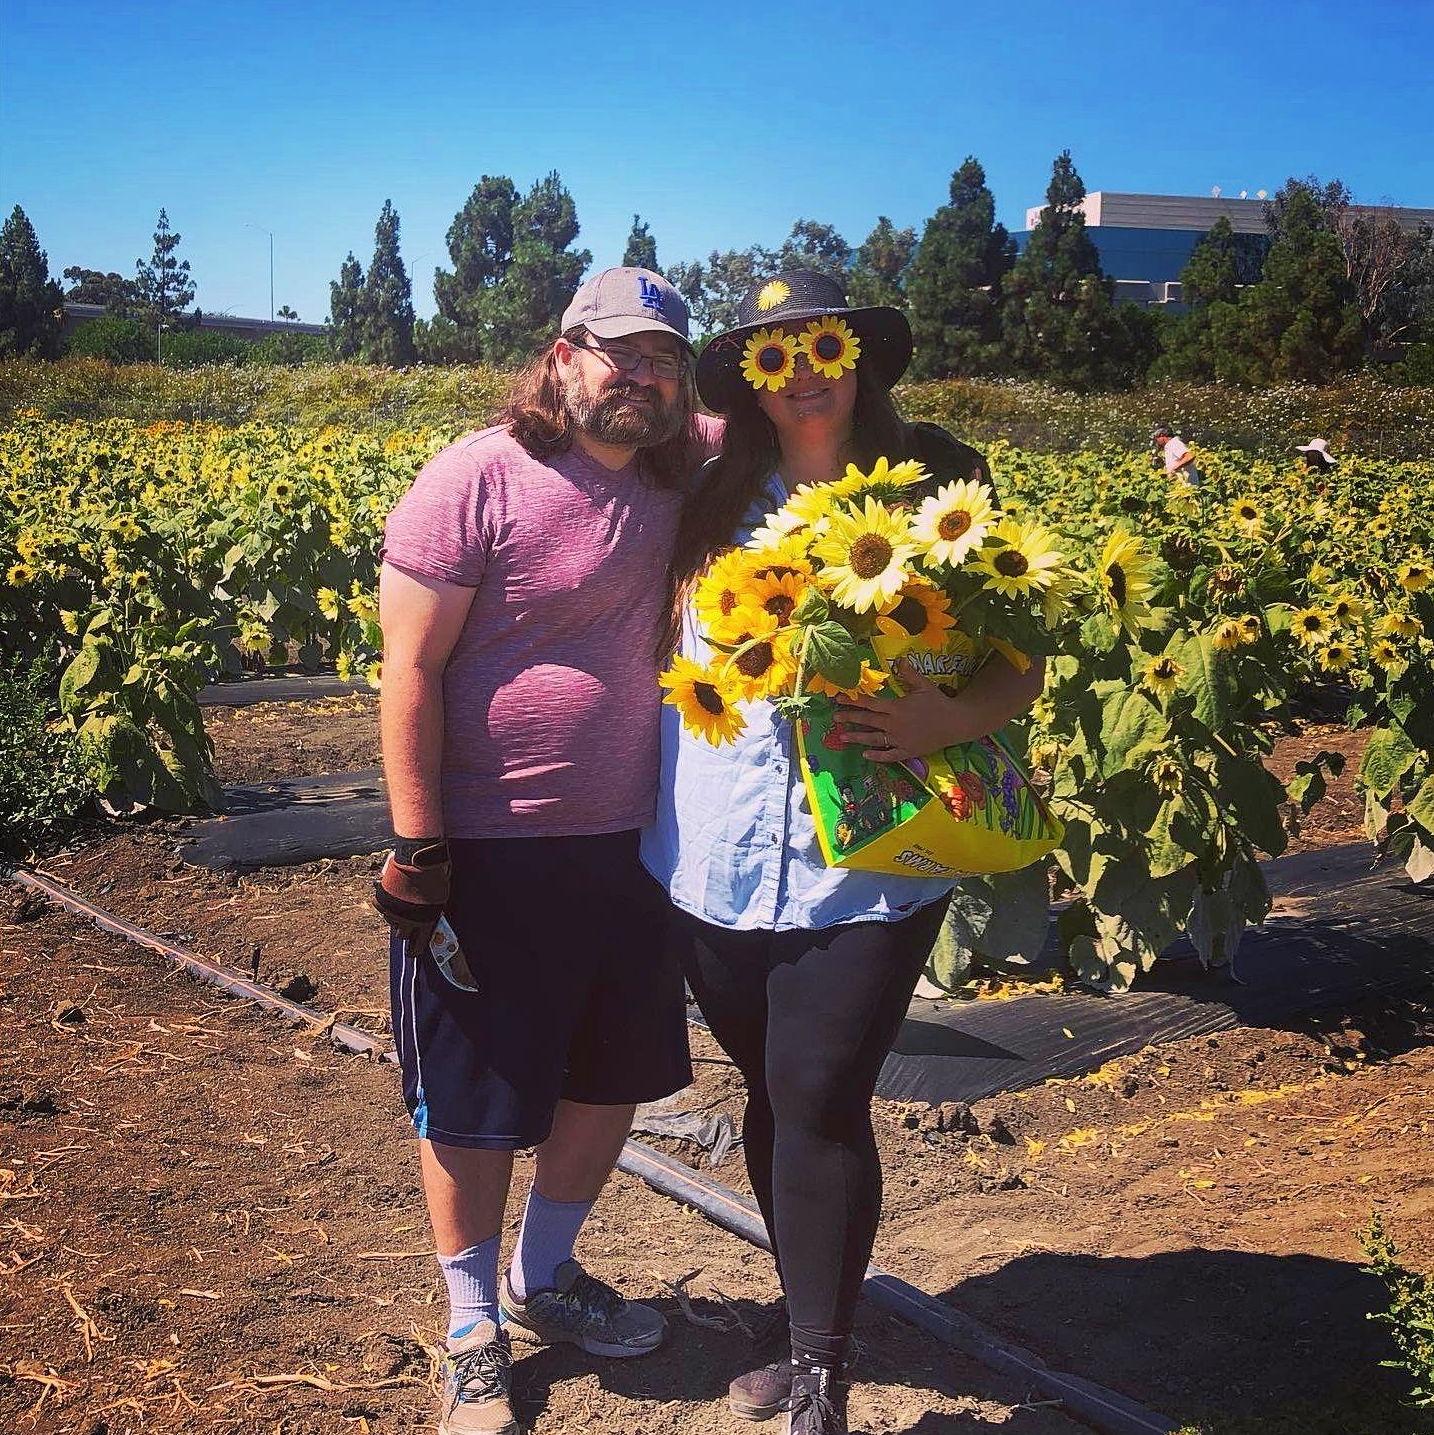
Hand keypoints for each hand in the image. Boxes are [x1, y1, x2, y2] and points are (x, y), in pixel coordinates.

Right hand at [373, 840, 450, 954]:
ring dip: (396, 915)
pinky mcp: (381, 903)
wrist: (418, 861)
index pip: (419, 945)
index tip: (413, 952)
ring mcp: (393, 913)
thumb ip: (432, 911)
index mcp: (426, 922)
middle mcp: (408, 922)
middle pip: (402, 936)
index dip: (415, 949)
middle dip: (405, 931)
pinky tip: (394, 894)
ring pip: (392, 922)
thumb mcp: (440, 897)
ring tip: (403, 901)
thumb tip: (427, 918)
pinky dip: (386, 903)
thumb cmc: (434, 876)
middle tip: (407, 923)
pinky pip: (383, 909)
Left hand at [836, 657, 983, 762]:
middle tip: (835, 718)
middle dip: (850, 718)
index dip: (854, 701)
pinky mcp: (908, 751)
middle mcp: (895, 724)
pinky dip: (877, 756)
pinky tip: (865, 755)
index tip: (840, 699)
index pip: (870, 704)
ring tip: (843, 737)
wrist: (956, 723)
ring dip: (857, 738)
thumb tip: (900, 659)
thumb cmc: (939, 702)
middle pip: (868, 721)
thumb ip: (909, 673)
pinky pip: (889, 755)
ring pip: (874, 739)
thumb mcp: (924, 685)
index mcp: (897, 707)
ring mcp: (900, 739)